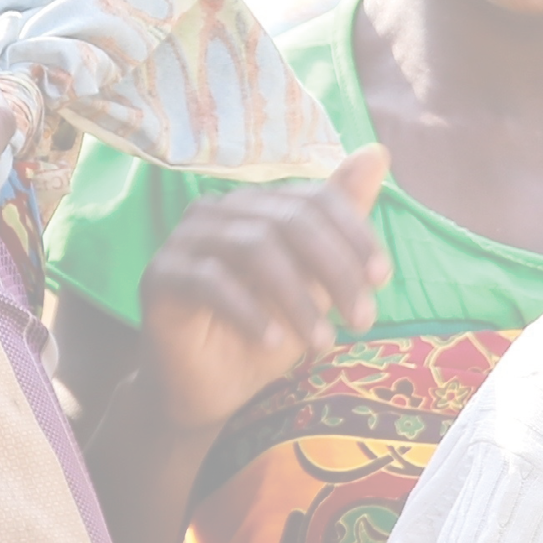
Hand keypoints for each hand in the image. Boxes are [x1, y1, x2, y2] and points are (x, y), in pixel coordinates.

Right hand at [136, 146, 391, 431]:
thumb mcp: (315, 283)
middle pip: (288, 222)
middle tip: (362, 321)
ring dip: (297, 298)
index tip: (381, 279)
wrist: (206, 390)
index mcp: (257, 205)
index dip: (353, 235)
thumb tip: (378, 152)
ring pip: (253, 248)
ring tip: (323, 342)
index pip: (313, 200)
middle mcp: (219, 210)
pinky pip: (210, 282)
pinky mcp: (161, 274)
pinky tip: (273, 342)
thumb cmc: (265, 332)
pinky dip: (249, 312)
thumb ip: (341, 223)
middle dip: (334, 271)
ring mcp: (185, 239)